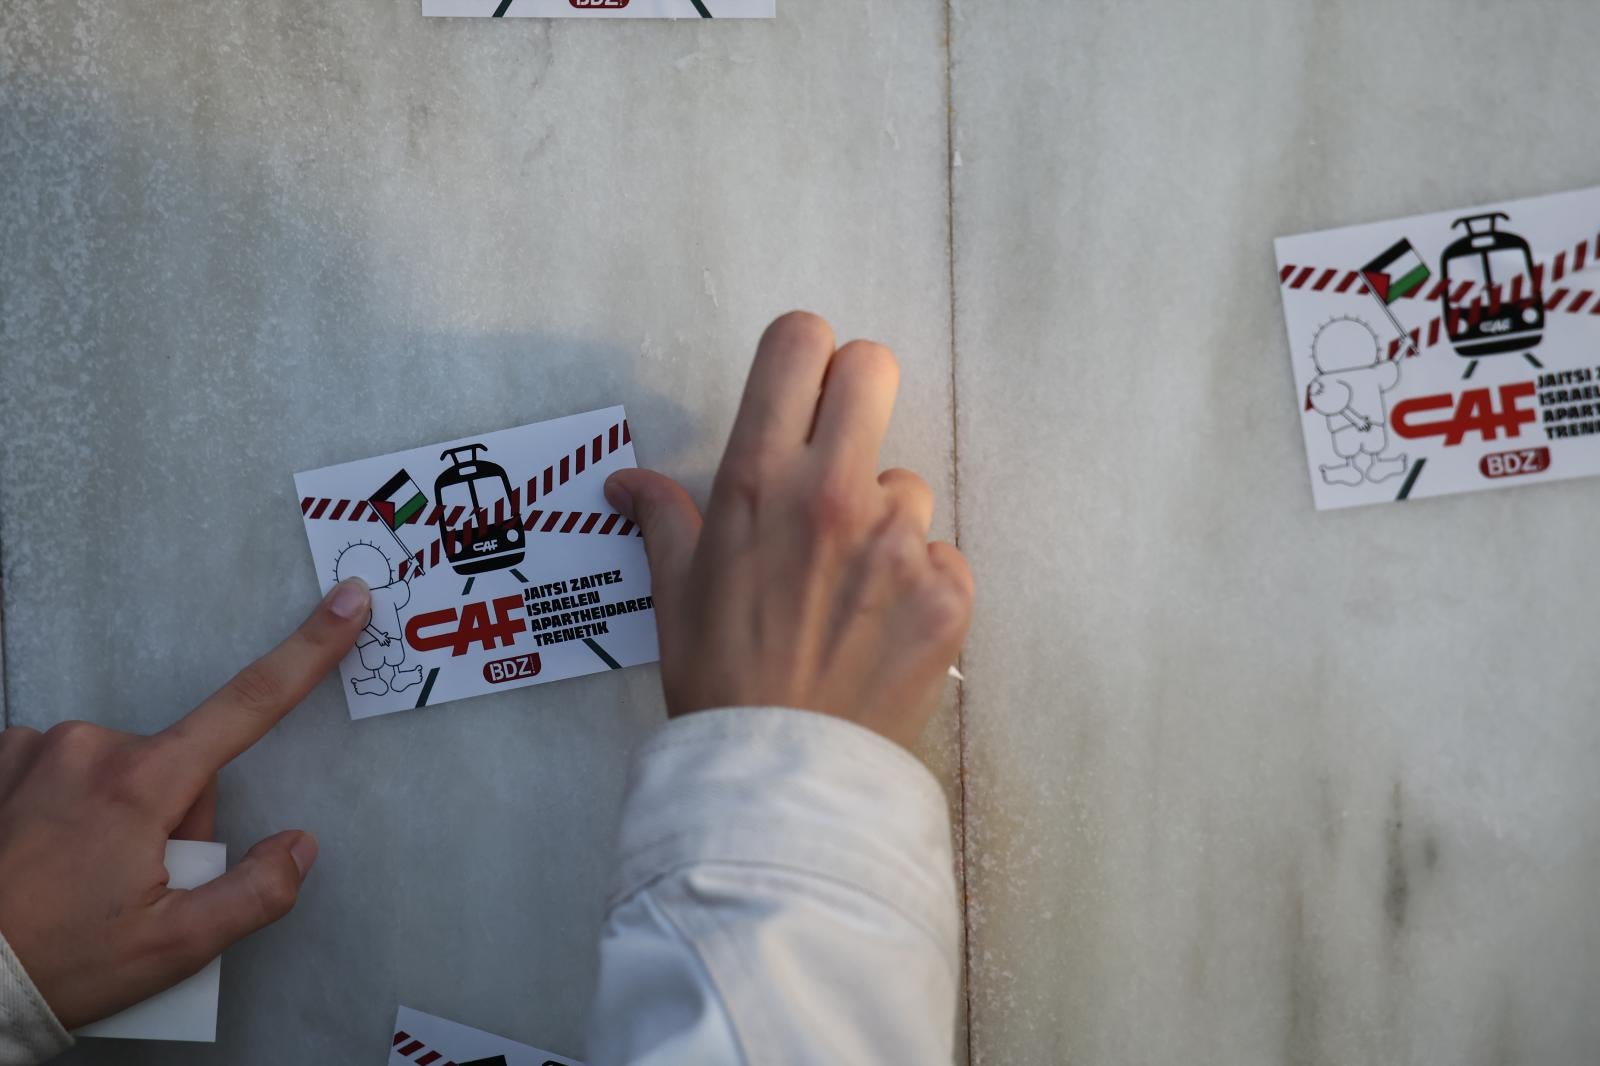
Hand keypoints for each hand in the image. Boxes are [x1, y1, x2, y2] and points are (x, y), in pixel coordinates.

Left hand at [0, 578, 370, 1029]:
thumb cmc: (59, 963)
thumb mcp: (175, 948)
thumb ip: (256, 892)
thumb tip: (299, 844)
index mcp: (141, 783)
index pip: (249, 704)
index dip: (308, 650)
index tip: (348, 601)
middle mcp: (89, 746)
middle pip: (179, 766)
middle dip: (176, 819)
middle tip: (138, 886)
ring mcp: (36, 748)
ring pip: (125, 769)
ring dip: (122, 813)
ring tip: (84, 880)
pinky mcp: (0, 759)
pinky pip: (70, 769)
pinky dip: (74, 805)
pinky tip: (49, 856)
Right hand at [605, 312, 972, 747]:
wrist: (781, 780)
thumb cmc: (717, 682)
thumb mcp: (674, 594)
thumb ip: (662, 519)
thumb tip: (625, 482)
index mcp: (758, 480)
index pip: (800, 343)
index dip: (803, 357)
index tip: (800, 392)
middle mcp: (835, 493)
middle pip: (874, 368)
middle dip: (856, 394)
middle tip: (838, 452)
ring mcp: (901, 541)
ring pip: (910, 482)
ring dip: (884, 518)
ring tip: (848, 587)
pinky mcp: (950, 591)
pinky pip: (942, 554)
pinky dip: (917, 582)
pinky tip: (880, 628)